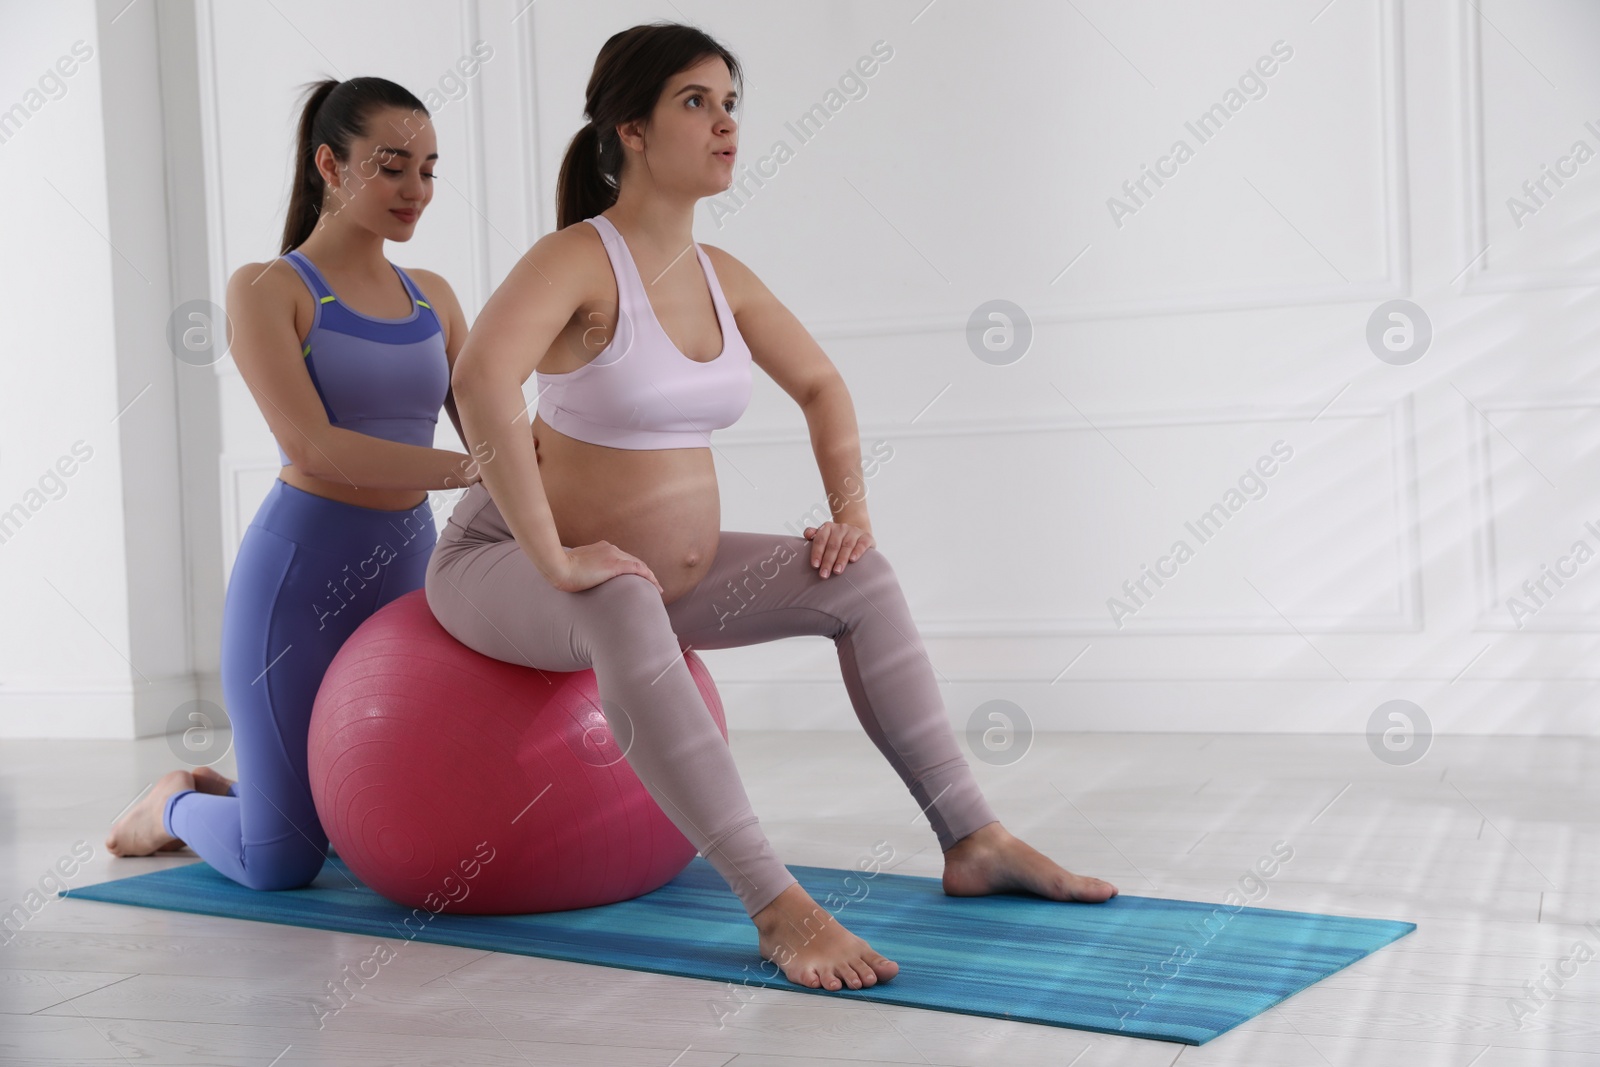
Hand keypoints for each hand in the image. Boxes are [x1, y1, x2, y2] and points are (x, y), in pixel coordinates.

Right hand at [550, 540, 664, 594]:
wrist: (557, 566)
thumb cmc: (560, 570)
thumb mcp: (574, 566)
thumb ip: (583, 569)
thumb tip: (581, 579)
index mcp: (601, 548)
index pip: (622, 557)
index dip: (632, 568)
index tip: (637, 578)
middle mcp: (610, 549)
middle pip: (633, 560)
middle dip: (644, 573)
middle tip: (652, 585)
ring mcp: (613, 555)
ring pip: (639, 565)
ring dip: (650, 576)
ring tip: (657, 589)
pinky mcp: (615, 565)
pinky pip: (638, 570)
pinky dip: (649, 577)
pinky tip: (655, 587)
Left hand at [802, 521, 873, 577]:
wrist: (857, 533)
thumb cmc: (837, 539)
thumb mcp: (825, 536)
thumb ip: (814, 535)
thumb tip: (807, 534)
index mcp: (828, 527)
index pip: (821, 539)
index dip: (817, 553)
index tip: (815, 565)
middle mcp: (841, 527)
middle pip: (833, 545)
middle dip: (828, 561)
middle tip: (824, 574)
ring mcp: (854, 531)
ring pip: (847, 546)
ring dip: (841, 559)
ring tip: (837, 571)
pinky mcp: (866, 537)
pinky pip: (862, 544)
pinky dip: (857, 552)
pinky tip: (853, 560)